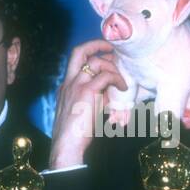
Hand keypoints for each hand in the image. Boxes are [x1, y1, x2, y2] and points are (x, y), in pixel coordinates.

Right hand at [49, 39, 128, 168]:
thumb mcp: (86, 112)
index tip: (106, 58)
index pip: (77, 62)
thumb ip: (97, 100)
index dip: (93, 56)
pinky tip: (123, 88)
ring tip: (122, 79)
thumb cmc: (77, 135)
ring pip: (95, 61)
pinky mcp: (86, 92)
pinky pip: (105, 76)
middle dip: (96, 44)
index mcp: (66, 87)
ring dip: (112, 67)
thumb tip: (112, 94)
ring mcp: (76, 85)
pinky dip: (117, 79)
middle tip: (112, 48)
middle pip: (78, 51)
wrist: (66, 145)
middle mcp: (69, 82)